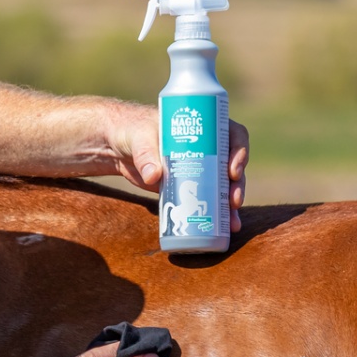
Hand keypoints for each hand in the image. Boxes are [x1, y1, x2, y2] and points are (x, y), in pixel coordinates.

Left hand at [110, 104, 249, 232]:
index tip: (232, 170)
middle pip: (233, 165)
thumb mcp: (139, 136)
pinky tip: (225, 228)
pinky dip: (219, 214)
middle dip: (237, 185)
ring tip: (232, 222)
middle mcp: (208, 147)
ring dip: (232, 204)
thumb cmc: (132, 130)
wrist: (117, 147)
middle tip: (233, 200)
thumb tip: (153, 176)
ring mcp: (201, 168)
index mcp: (204, 127)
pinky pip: (210, 199)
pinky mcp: (189, 187)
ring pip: (225, 185)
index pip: (232, 134)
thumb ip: (145, 153)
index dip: (239, 152)